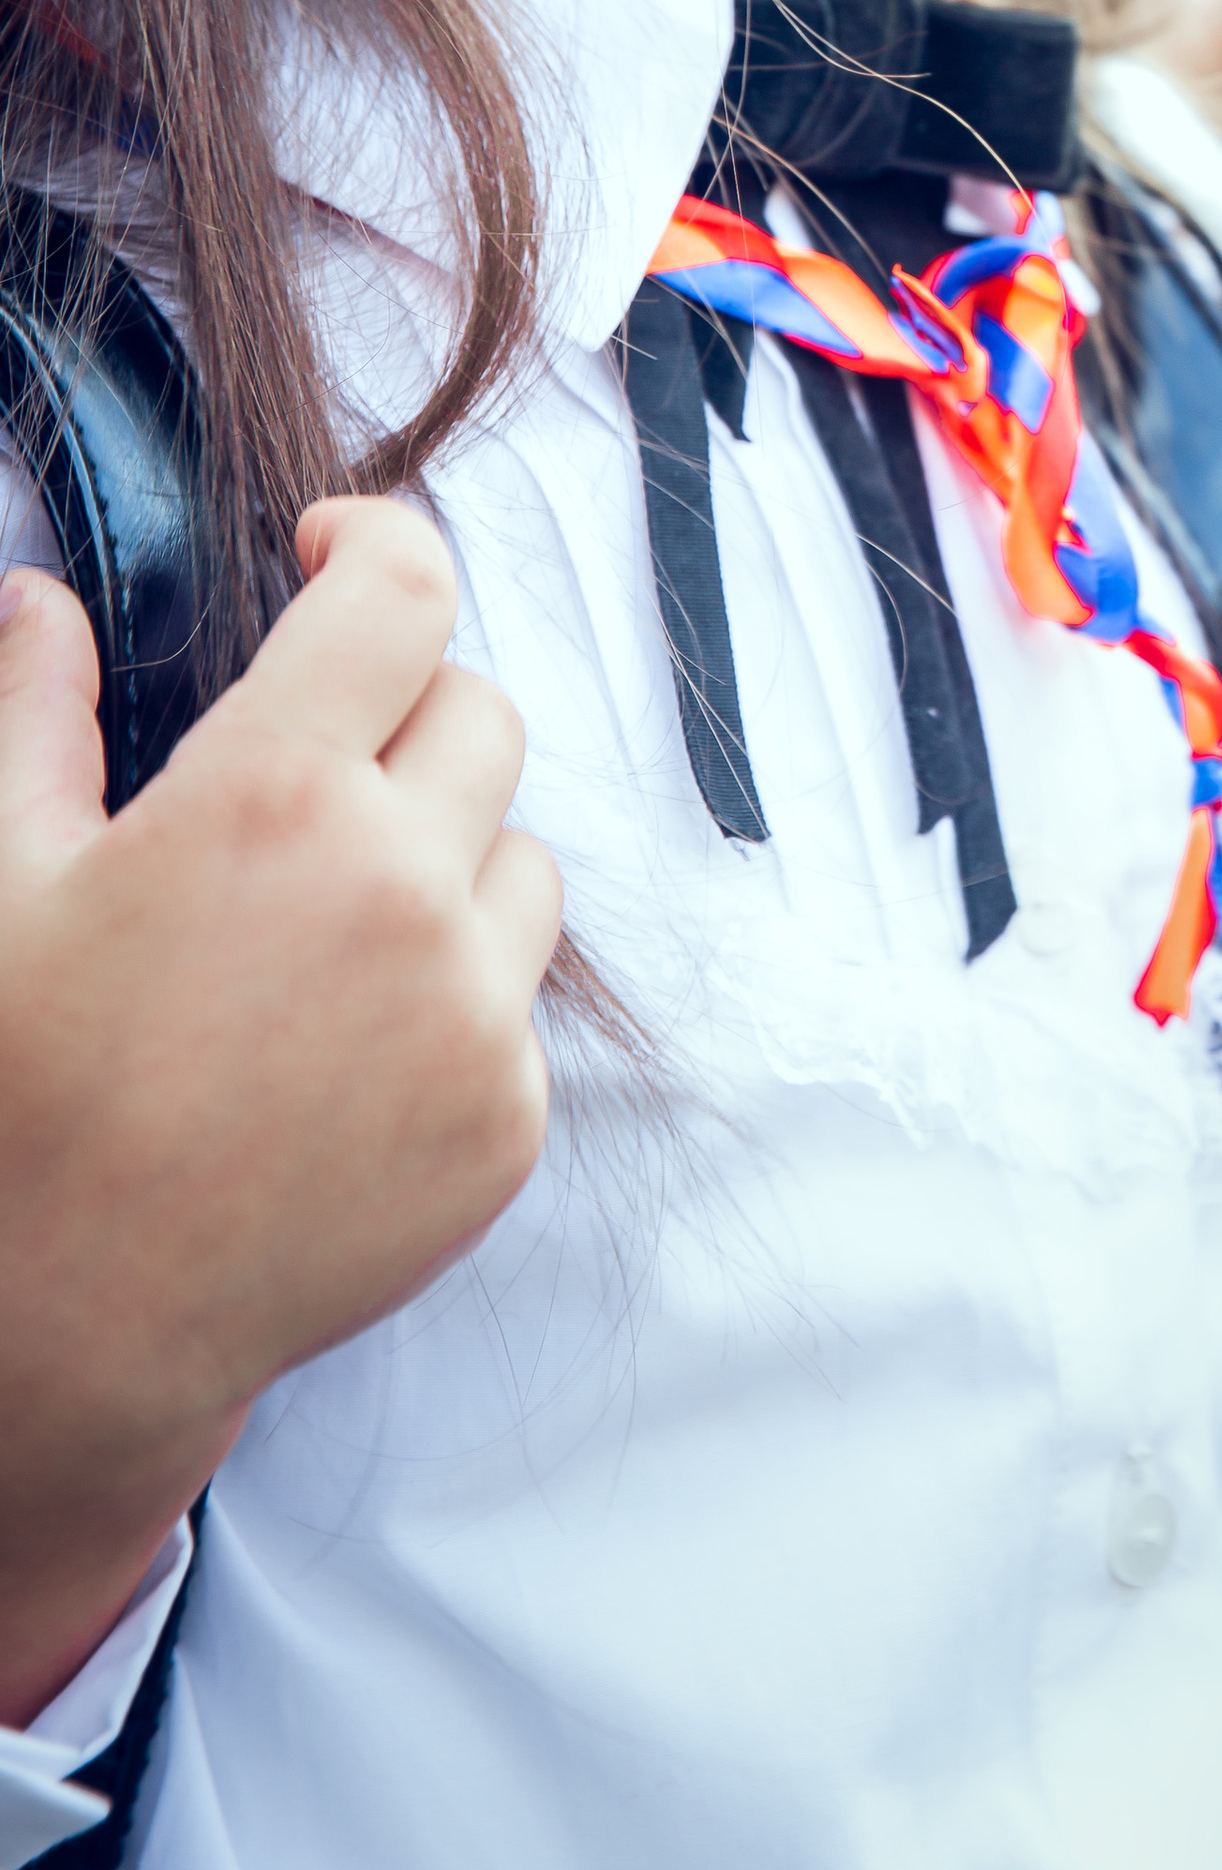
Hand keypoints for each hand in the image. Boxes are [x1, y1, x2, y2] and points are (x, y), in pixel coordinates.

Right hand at [0, 500, 559, 1723]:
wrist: (66, 1328)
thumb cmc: (18, 1097)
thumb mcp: (1, 883)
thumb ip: (34, 716)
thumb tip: (39, 599)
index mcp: (274, 800)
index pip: (402, 593)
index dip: (376, 541)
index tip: (334, 550)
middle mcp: (400, 890)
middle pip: (480, 709)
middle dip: (401, 712)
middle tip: (309, 774)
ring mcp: (470, 1011)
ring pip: (522, 850)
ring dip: (447, 852)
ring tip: (320, 928)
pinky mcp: (507, 1115)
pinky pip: (520, 994)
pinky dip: (455, 992)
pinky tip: (339, 1045)